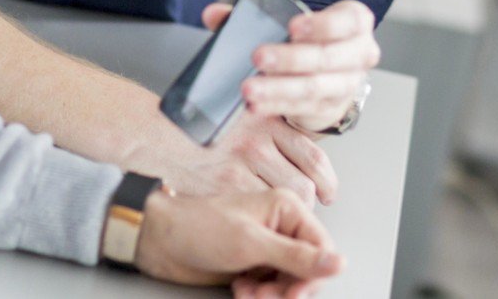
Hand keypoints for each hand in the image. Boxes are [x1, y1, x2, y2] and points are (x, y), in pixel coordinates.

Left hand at [135, 187, 343, 298]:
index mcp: (287, 208)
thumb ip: (298, 257)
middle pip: (308, 270)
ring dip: (273, 297)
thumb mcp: (252, 244)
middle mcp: (280, 227)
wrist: (159, 241)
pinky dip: (260, 297)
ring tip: (250, 296)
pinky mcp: (252, 265)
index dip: (314, 275)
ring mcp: (266, 247)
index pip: (322, 248)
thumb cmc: (198, 228)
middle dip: (289, 290)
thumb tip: (338, 263)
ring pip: (289, 283)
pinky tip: (241, 291)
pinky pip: (271, 289)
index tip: (295, 294)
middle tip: (267, 298)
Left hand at [206, 0, 377, 135]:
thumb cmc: (310, 38)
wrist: (331, 70)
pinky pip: (301, 109)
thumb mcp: (292, 19)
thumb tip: (213, 14)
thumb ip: (254, 14)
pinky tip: (255, 105)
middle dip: (290, 58)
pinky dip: (276, 106)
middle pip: (326, 58)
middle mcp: (358, 54)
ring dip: (278, 89)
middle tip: (259, 56)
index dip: (320, 25)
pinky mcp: (329, 109)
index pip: (346, 21)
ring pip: (313, 87)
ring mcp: (346, 85)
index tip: (292, 26)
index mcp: (354, 23)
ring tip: (250, 89)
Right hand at [211, 110, 337, 205]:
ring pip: (285, 199)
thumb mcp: (242, 112)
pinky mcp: (226, 183)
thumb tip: (298, 151)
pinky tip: (256, 217)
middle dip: (311, 202)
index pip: (313, 155)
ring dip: (288, 214)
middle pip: (304, 183)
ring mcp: (242, 163)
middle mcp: (259, 140)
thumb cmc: (199, 124)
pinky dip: (262, 217)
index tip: (328, 191)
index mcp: (268, 120)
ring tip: (281, 216)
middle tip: (308, 208)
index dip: (326, 180)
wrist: (160, 133)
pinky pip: (258, 207)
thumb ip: (270, 126)